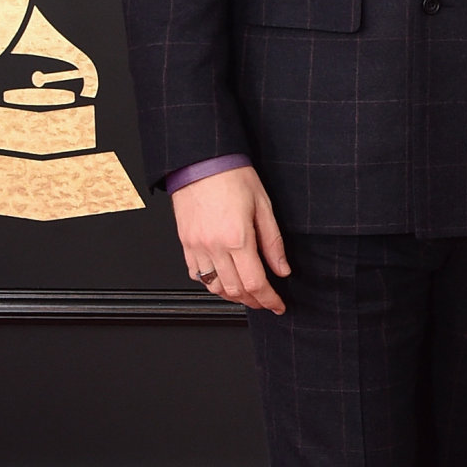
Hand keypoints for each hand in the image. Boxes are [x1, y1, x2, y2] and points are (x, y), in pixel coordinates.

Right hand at [172, 166, 289, 313]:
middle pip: (235, 290)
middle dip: (253, 301)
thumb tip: (281, 268)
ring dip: (232, 295)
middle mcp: (214, 246)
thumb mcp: (263, 206)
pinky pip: (196, 274)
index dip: (269, 299)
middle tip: (266, 301)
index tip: (277, 305)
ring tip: (246, 294)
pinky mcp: (185, 243)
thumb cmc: (231, 176)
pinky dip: (211, 283)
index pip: (255, 283)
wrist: (201, 161)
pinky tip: (223, 280)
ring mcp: (196, 246)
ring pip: (214, 287)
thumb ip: (273, 242)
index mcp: (237, 238)